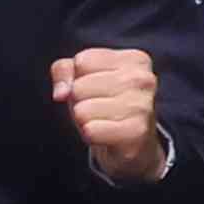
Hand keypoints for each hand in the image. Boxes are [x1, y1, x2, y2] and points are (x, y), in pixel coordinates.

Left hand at [50, 44, 167, 185]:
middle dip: (81, 102)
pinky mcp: (136, 131)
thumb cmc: (107, 106)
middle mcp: (142, 79)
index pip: (82, 61)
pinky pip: (90, 130)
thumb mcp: (82, 78)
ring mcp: (142, 105)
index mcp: (133, 59)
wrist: (134, 144)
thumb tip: (61, 93)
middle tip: (100, 109)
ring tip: (104, 121)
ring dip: (85, 120)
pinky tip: (107, 135)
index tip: (96, 89)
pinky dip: (91, 136)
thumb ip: (64, 70)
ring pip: (82, 110)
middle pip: (79, 87)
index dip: (78, 79)